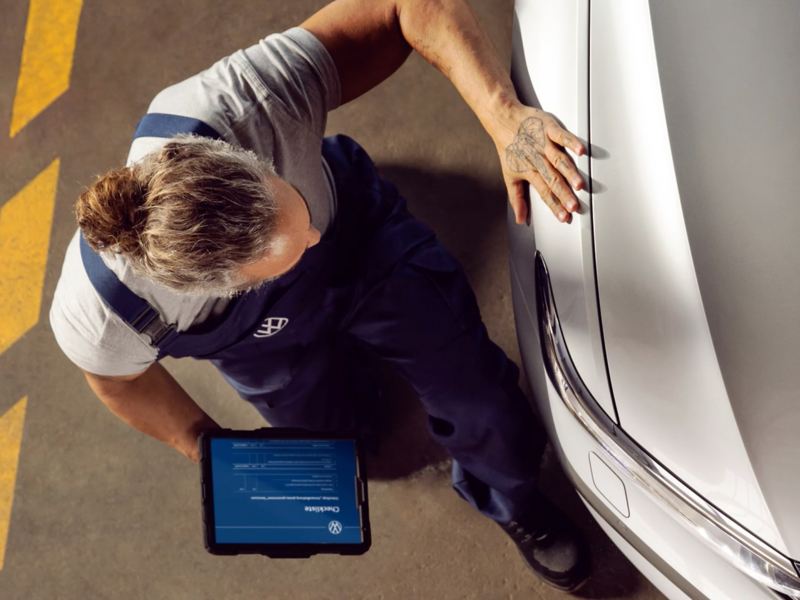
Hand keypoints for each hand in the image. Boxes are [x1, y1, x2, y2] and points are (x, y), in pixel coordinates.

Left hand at [491, 103, 585, 224]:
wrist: (503, 119)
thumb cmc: (508, 147)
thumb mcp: (509, 175)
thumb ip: (516, 198)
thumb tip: (520, 219)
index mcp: (529, 171)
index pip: (544, 193)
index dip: (554, 206)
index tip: (564, 218)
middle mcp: (537, 159)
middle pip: (553, 179)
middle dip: (564, 194)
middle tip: (574, 207)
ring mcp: (543, 143)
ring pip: (559, 160)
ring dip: (569, 173)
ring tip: (579, 185)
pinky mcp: (548, 128)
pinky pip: (561, 136)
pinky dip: (571, 142)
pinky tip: (581, 151)